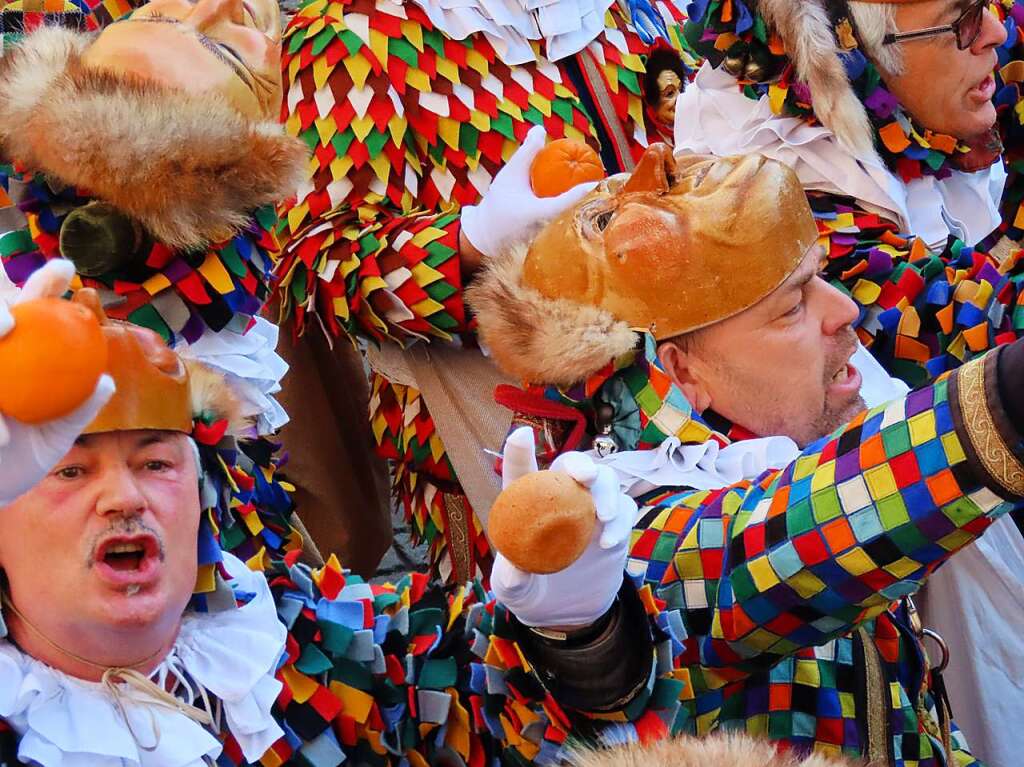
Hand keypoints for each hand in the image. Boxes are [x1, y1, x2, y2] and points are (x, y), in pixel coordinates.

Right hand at [0, 260, 114, 504]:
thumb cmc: (15, 464)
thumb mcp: (53, 438)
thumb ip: (76, 409)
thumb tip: (107, 383)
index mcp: (19, 353)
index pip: (34, 306)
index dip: (46, 281)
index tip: (66, 269)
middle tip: (15, 320)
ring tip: (6, 329)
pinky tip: (0, 426)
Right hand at [459, 126, 598, 262]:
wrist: (486, 236)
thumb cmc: (498, 204)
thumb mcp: (510, 174)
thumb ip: (527, 152)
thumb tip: (541, 128)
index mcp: (536, 213)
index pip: (567, 201)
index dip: (585, 190)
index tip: (599, 179)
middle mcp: (546, 231)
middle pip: (577, 217)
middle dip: (594, 204)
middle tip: (611, 188)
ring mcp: (549, 245)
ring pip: (575, 228)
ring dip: (589, 215)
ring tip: (607, 200)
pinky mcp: (551, 251)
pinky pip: (569, 234)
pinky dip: (579, 222)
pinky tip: (591, 211)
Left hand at [491, 427, 636, 628]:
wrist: (566, 613)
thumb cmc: (530, 590)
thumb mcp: (514, 590)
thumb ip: (512, 580)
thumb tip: (516, 573)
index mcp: (527, 503)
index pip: (521, 473)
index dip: (519, 453)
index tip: (521, 435)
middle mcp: (560, 498)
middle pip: (572, 465)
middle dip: (580, 464)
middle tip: (585, 478)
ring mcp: (590, 509)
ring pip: (606, 480)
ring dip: (607, 490)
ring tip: (603, 516)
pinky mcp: (615, 524)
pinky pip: (625, 509)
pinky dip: (621, 520)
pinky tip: (608, 541)